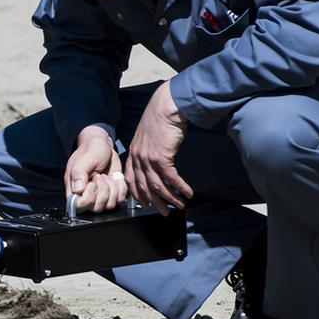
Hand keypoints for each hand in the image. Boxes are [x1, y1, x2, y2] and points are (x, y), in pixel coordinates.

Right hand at [65, 126, 127, 213]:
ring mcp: (100, 197)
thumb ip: (78, 173)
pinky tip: (114, 177)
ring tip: (105, 176)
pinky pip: (120, 199)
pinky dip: (120, 186)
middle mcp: (86, 196)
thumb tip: (78, 190)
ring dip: (111, 187)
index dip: (89, 197)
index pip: (79, 206)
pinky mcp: (112, 195)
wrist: (104, 146)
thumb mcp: (83, 159)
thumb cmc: (90, 151)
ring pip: (110, 205)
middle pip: (97, 207)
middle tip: (99, 175)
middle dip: (102, 189)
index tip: (92, 182)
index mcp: (74, 190)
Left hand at [125, 82, 193, 214]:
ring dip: (169, 198)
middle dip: (155, 202)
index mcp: (133, 152)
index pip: (131, 179)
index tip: (144, 203)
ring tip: (179, 205)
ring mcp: (148, 158)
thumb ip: (147, 150)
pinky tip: (187, 193)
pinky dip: (180, 188)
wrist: (167, 107)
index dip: (137, 194)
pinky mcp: (162, 157)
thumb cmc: (160, 119)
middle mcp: (138, 157)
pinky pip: (171, 178)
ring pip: (157, 186)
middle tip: (164, 212)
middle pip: (144, 187)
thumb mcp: (147, 136)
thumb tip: (155, 162)